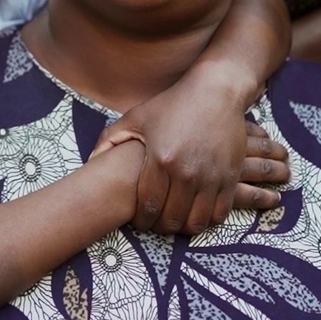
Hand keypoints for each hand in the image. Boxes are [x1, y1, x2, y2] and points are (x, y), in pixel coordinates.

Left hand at [93, 80, 288, 235]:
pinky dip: (207, 220)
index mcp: (160, 160)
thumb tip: (90, 163)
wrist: (216, 92)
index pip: (148, 207)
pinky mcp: (230, 177)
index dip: (142, 221)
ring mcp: (211, 177)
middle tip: (157, 222)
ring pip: (196, 222)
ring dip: (184, 227)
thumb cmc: (172, 104)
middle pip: (171, 220)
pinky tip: (197, 212)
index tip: (140, 220)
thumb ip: (109, 141)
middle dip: (160, 227)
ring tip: (176, 219)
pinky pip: (219, 214)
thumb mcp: (135, 117)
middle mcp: (186, 172)